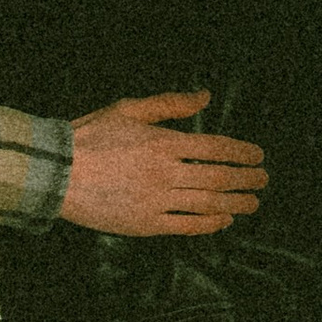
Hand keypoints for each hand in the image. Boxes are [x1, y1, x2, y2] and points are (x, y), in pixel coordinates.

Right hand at [59, 92, 268, 237]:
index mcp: (164, 142)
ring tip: (253, 203)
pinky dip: (210, 224)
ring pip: (208, 203)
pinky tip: (224, 221)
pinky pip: (187, 226)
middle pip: (218, 177)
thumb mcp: (130, 109)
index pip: (215, 147)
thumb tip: (205, 95)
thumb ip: (170, 104)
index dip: (241, 153)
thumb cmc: (92, 136)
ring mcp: (158, 201)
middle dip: (246, 179)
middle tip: (263, 180)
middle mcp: (166, 173)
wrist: (58, 173)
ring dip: (236, 203)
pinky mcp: (147, 224)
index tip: (258, 156)